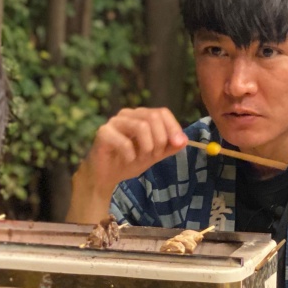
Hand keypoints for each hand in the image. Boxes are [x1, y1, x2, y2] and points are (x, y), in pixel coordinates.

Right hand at [66, 108, 186, 222]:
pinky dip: (131, 156)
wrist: (105, 176)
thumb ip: (169, 147)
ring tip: (141, 158)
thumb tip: (184, 140)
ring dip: (147, 147)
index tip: (178, 144)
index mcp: (140, 116)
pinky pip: (125, 142)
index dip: (173, 127)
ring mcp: (114, 122)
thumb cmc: (128, 161)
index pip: (162, 112)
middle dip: (160, 139)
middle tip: (154, 155)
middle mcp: (127, 114)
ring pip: (141, 126)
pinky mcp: (103, 133)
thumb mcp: (154, 155)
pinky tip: (127, 160)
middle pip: (153, 117)